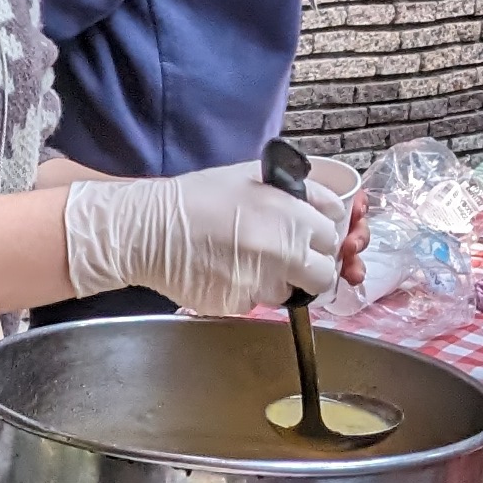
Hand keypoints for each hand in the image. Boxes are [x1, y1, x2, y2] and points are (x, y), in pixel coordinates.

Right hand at [60, 158, 348, 315]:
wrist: (149, 231)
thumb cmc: (196, 200)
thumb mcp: (252, 177)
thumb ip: (298, 190)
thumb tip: (328, 207)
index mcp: (291, 216)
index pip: (333, 236)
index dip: (320, 237)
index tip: (308, 238)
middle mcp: (283, 252)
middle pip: (323, 274)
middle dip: (309, 268)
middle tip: (287, 259)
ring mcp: (262, 282)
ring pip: (292, 293)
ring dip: (278, 282)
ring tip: (247, 262)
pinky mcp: (239, 305)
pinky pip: (258, 304)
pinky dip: (249, 292)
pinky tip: (227, 272)